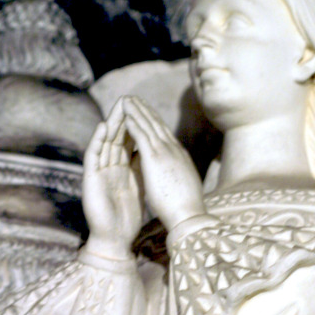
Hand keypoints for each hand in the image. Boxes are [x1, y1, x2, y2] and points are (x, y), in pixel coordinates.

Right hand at [83, 99, 142, 258]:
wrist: (115, 238)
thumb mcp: (140, 185)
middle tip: (131, 99)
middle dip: (124, 119)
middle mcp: (109, 166)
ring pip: (106, 142)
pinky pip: (93, 156)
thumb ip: (144, 168)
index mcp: (122, 168)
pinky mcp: (90, 178)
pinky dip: (98, 140)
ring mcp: (99, 171)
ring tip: (118, 105)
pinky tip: (105, 126)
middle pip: (117, 138)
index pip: (129, 141)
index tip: (146, 109)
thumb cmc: (128, 216)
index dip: (136, 126)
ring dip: (112, 123)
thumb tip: (156, 152)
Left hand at [123, 96, 205, 231]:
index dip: (155, 123)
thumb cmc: (186, 209)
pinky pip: (142, 136)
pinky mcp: (155, 158)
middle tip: (135, 98)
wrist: (189, 216)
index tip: (147, 113)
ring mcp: (166, 152)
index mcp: (180, 158)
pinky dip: (133, 123)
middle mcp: (174, 150)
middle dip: (146, 111)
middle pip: (157, 125)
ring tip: (126, 100)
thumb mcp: (182, 187)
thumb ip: (177, 177)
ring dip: (137, 111)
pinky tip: (125, 115)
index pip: (165, 135)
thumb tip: (177, 177)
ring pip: (149, 126)